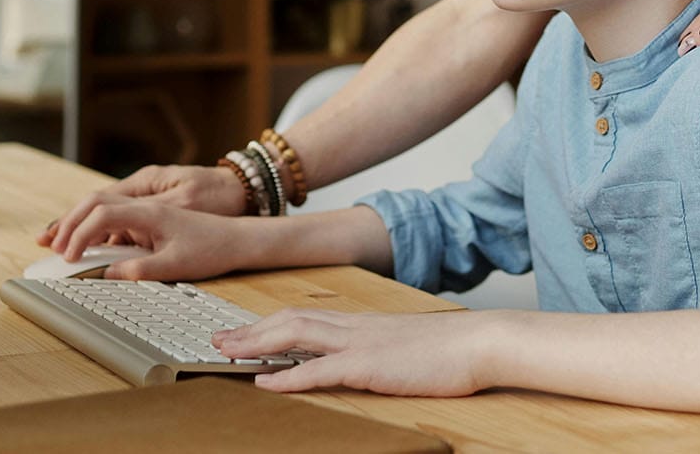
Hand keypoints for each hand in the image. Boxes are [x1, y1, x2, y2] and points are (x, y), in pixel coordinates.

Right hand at [45, 198, 251, 280]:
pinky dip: (94, 229)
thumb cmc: (212, 248)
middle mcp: (146, 202)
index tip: (68, 257)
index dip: (80, 233)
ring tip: (53, 242)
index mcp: (151, 210)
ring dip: (78, 223)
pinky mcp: (148, 218)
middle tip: (45, 244)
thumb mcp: (177, 265)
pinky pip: (114, 218)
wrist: (238, 238)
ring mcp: (146, 208)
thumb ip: (141, 269)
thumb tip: (107, 274)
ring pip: (103, 208)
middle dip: (68, 222)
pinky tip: (82, 245)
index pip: (104, 212)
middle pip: (96, 202)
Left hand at [214, 308, 498, 396]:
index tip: (243, 331)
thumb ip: (381, 349)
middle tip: (218, 340)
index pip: (305, 316)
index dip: (269, 323)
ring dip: (256, 344)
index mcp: (362, 323)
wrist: (481, 342)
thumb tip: (364, 359)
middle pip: (290, 320)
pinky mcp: (370, 365)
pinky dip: (287, 376)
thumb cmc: (452, 349)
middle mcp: (355, 326)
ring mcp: (360, 343)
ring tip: (227, 353)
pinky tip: (264, 383)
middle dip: (250, 330)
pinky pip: (320, 369)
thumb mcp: (406, 345)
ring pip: (296, 335)